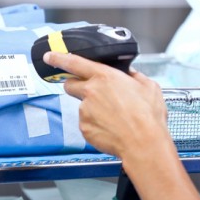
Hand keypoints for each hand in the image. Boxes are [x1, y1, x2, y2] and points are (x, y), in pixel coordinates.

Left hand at [43, 52, 169, 157]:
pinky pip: (86, 122)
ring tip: (113, 117)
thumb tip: (130, 75)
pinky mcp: (84, 128)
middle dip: (77, 85)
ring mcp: (85, 111)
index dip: (59, 58)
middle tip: (93, 92)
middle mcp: (90, 92)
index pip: (74, 62)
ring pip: (82, 105)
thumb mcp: (148, 86)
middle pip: (70, 84)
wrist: (143, 143)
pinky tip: (110, 127)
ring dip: (92, 108)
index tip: (50, 56)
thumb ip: (135, 76)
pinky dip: (95, 124)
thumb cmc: (147, 116)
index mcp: (105, 76)